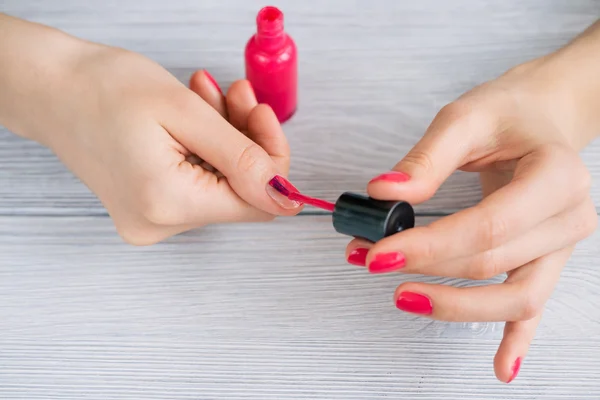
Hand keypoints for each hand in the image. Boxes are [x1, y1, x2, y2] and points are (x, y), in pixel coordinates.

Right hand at [32, 44, 301, 243]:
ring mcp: (151, 220)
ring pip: (220, 184)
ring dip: (225, 139)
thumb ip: (243, 160)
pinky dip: (205, 149)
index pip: (257, 202)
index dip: (271, 160)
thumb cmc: (102, 89)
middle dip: (246, 140)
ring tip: (206, 98)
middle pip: (239, 192)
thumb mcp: (185, 112)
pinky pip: (198, 183)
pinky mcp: (148, 208)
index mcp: (167, 203)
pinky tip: (192, 117)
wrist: (51, 90)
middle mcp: (158, 224)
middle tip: (234, 95)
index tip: (262, 117)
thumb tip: (284, 196)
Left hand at [345, 55, 597, 380]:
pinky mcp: (547, 262)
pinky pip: (534, 308)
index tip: (378, 252)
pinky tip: (500, 367)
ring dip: (453, 305)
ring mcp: (562, 247)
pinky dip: (517, 340)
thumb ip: (425, 159)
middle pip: (490, 263)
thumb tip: (381, 194)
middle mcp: (569, 217)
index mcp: (556, 175)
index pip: (489, 226)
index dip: (430, 246)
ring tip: (403, 297)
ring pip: (513, 297)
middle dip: (425, 269)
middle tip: (369, 259)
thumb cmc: (509, 113)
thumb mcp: (464, 118)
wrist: (543, 116)